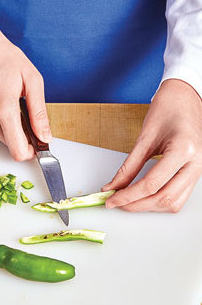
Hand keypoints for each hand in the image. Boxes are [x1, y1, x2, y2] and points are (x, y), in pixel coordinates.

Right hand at [0, 1, 51, 160]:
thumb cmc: (4, 58)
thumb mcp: (32, 80)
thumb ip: (39, 113)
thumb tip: (45, 136)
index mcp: (3, 107)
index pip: (17, 149)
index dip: (31, 152)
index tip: (37, 144)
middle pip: (10, 145)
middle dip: (22, 137)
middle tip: (27, 117)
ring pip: (0, 138)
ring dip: (10, 128)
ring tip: (11, 104)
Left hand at [102, 79, 201, 211]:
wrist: (185, 97)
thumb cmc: (168, 109)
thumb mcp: (145, 136)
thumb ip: (129, 165)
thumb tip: (113, 185)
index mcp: (183, 150)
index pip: (152, 184)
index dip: (128, 195)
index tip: (111, 199)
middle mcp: (196, 163)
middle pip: (164, 198)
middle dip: (136, 205)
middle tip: (116, 203)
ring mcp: (199, 170)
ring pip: (173, 202)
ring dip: (149, 206)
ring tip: (127, 201)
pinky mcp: (195, 172)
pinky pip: (179, 196)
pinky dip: (159, 200)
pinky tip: (143, 196)